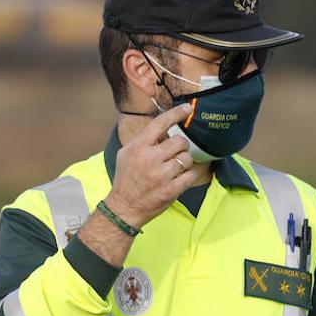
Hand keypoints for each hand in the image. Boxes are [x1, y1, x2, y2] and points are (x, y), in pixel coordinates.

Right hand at [105, 104, 201, 228]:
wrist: (124, 207)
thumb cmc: (127, 178)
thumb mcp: (127, 154)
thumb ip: (144, 140)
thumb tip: (164, 128)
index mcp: (138, 147)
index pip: (160, 123)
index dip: (176, 114)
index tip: (187, 108)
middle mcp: (150, 158)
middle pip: (180, 141)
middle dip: (181, 146)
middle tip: (176, 152)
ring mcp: (161, 175)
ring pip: (186, 158)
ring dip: (184, 162)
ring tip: (175, 168)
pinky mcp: (171, 190)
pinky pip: (190, 175)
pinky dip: (188, 176)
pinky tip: (179, 178)